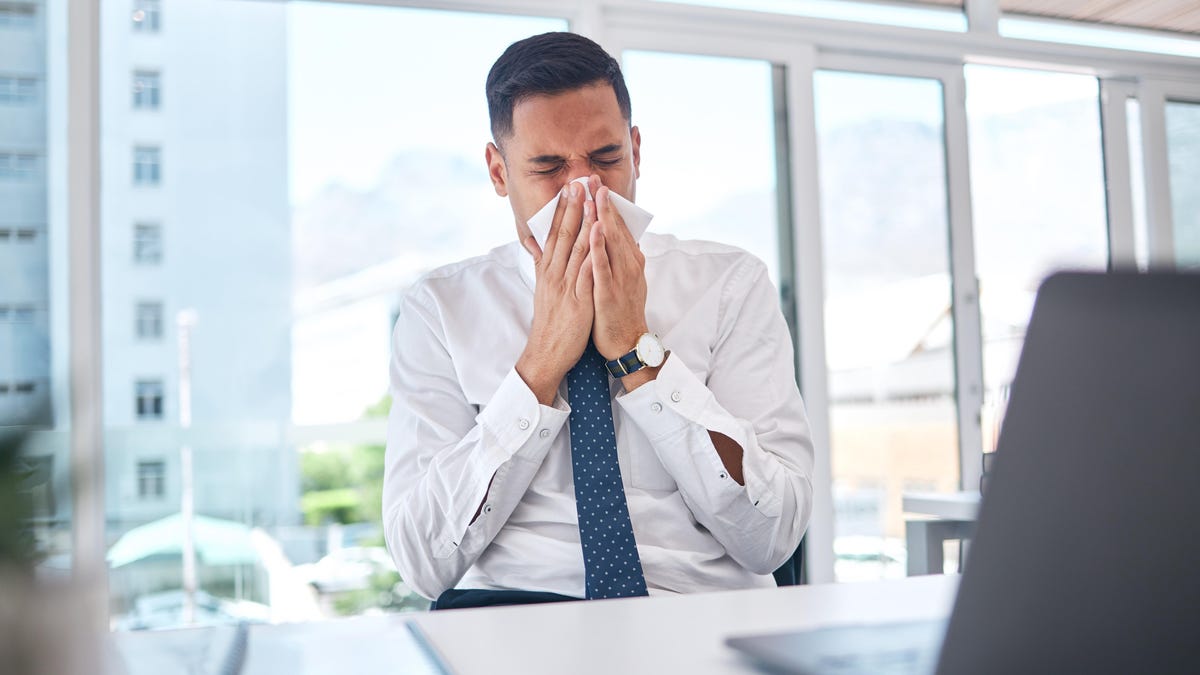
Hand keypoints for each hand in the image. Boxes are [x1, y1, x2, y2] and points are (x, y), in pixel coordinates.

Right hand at [516, 179, 597, 403]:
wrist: (547, 353)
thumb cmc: (550, 322)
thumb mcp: (543, 289)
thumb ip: (542, 266)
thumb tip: (537, 245)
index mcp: (548, 271)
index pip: (555, 233)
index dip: (563, 209)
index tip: (570, 187)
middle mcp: (555, 274)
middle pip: (563, 234)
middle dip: (573, 206)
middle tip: (579, 181)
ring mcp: (566, 286)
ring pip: (575, 249)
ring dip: (583, 222)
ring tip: (590, 199)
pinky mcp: (578, 301)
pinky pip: (586, 273)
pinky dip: (592, 253)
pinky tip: (598, 237)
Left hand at [590, 184, 649, 364]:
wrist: (626, 343)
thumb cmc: (619, 311)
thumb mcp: (620, 279)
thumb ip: (615, 258)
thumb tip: (610, 238)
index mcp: (630, 261)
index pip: (619, 226)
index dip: (607, 204)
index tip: (597, 183)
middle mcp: (629, 265)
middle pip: (616, 228)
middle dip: (604, 202)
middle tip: (593, 178)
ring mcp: (620, 278)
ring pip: (611, 242)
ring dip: (602, 217)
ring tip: (593, 195)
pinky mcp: (609, 292)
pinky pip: (603, 266)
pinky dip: (599, 247)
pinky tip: (594, 230)